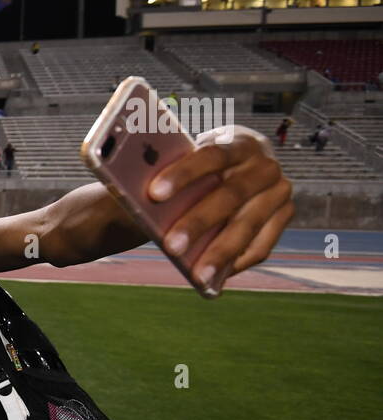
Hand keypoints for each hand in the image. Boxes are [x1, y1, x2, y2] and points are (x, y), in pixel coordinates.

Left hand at [147, 125, 293, 293]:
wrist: (241, 164)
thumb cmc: (201, 166)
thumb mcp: (188, 159)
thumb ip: (168, 172)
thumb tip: (135, 200)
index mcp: (238, 141)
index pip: (212, 154)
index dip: (183, 174)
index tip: (154, 194)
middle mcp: (264, 165)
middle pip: (231, 194)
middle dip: (199, 222)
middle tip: (171, 246)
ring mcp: (279, 191)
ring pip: (248, 225)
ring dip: (221, 253)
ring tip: (199, 276)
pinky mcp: (284, 215)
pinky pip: (262, 246)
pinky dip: (237, 263)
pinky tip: (215, 278)